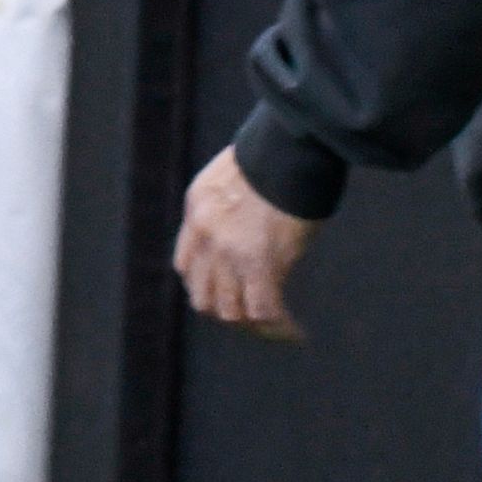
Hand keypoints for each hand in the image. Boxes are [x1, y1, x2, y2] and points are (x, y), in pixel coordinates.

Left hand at [177, 148, 317, 336]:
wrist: (288, 148)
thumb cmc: (273, 158)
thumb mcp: (232, 178)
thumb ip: (228, 207)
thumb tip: (245, 229)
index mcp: (197, 211)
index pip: (187, 266)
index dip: (206, 286)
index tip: (229, 294)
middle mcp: (205, 235)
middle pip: (205, 295)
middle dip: (228, 311)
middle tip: (253, 319)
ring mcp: (229, 251)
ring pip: (232, 310)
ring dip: (253, 325)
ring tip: (276, 328)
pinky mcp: (260, 263)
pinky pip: (264, 310)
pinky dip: (278, 327)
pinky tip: (295, 333)